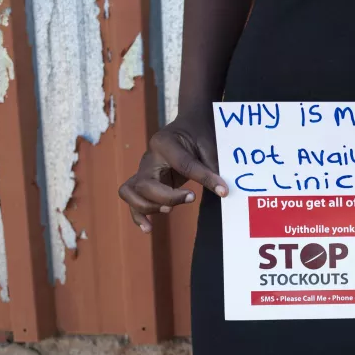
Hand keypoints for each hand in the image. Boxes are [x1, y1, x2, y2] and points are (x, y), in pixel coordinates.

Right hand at [118, 117, 227, 232]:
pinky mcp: (144, 182)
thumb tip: (223, 190)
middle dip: (167, 197)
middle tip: (191, 198)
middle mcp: (149, 157)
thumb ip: (212, 165)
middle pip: (145, 184)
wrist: (188, 126)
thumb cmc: (199, 133)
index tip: (223, 191)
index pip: (183, 165)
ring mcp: (143, 170)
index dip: (204, 179)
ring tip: (170, 210)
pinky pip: (132, 199)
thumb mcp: (209, 144)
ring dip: (150, 207)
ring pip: (131, 193)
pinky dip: (139, 215)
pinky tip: (149, 228)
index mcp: (165, 143)